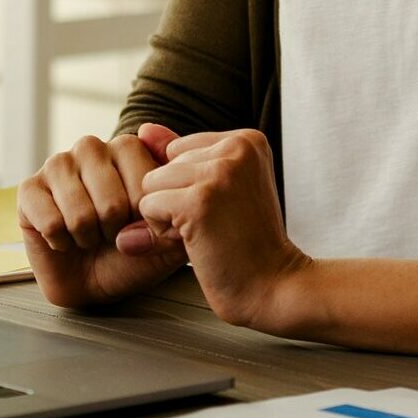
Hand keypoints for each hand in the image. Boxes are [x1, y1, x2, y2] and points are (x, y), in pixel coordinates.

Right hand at [18, 126, 187, 306]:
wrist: (97, 284)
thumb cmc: (133, 253)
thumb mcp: (171, 232)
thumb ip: (174, 186)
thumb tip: (150, 130)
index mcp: (127, 148)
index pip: (144, 175)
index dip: (145, 213)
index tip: (142, 223)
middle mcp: (91, 149)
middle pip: (112, 199)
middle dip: (116, 231)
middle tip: (112, 233)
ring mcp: (57, 166)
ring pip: (80, 214)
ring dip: (89, 238)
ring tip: (89, 236)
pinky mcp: (29, 190)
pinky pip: (51, 222)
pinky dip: (62, 243)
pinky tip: (64, 239)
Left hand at [138, 128, 312, 331]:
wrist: (274, 287)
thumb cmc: (247, 242)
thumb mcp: (219, 188)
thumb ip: (182, 157)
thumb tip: (144, 130)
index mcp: (247, 140)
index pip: (178, 150)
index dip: (189, 187)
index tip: (224, 210)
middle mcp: (237, 147)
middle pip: (164, 165)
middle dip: (177, 200)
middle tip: (218, 226)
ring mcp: (220, 172)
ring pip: (151, 183)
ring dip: (168, 216)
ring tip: (208, 233)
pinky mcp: (199, 200)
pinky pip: (148, 206)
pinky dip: (162, 231)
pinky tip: (197, 242)